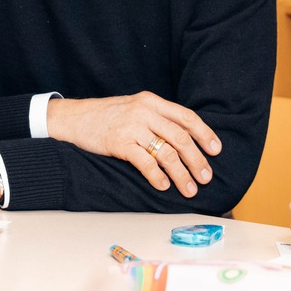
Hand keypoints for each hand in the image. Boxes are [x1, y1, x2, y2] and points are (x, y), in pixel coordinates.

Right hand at [45, 92, 219, 196]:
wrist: (74, 117)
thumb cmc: (107, 116)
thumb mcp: (135, 108)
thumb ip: (157, 118)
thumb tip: (185, 139)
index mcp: (152, 101)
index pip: (186, 117)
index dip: (204, 134)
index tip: (216, 150)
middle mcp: (145, 112)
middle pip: (180, 137)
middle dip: (197, 159)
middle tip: (206, 177)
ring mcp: (132, 127)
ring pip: (166, 152)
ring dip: (182, 173)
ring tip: (189, 189)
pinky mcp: (119, 143)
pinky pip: (145, 162)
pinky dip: (157, 176)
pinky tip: (164, 185)